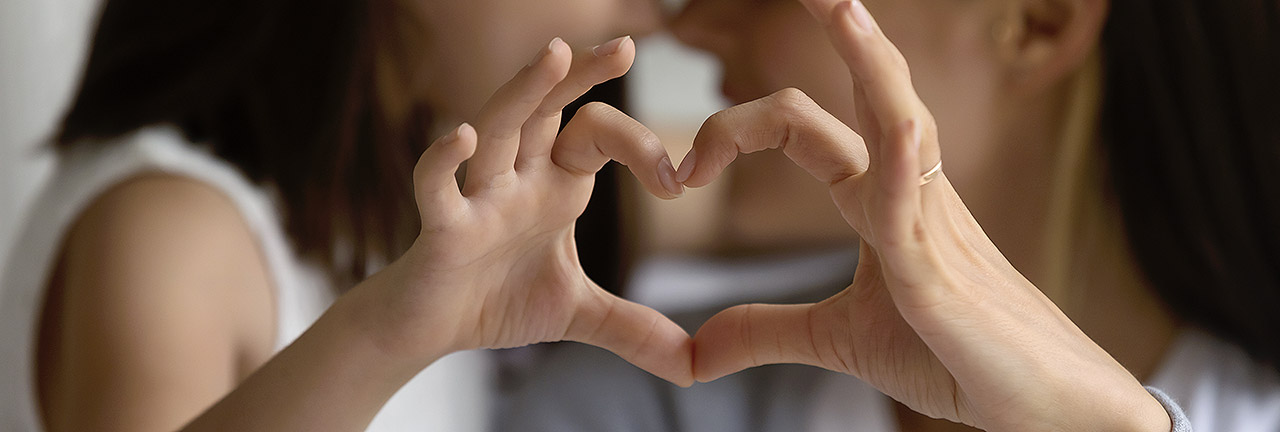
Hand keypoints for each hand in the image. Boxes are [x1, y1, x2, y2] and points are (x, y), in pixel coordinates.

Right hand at [357, 36, 692, 385]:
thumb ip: (634, 329)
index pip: (598, 136)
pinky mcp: (441, 228)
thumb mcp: (578, 314)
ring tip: (555, 54)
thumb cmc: (496, 300)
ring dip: (523, 92)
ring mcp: (478, 197)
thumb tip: (695, 364)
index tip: (677, 182)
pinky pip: (437, 186)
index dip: (640, 147)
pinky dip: (444, 161)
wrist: (430, 330)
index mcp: (555, 186)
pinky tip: (462, 136)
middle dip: (582, 76)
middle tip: (626, 45)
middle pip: (548, 109)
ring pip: (498, 129)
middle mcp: (518, 178)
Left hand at [679, 2, 1169, 429]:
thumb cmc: (956, 358)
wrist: (1041, 405)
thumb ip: (766, 330)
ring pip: (898, 118)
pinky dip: (897, 150)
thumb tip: (696, 350)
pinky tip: (888, 112)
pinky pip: (915, 193)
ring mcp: (931, 221)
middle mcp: (908, 192)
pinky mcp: (941, 269)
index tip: (688, 170)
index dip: (741, 127)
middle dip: (839, 32)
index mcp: (880, 201)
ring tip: (838, 1)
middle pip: (863, 94)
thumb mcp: (838, 340)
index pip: (808, 129)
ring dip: (869, 58)